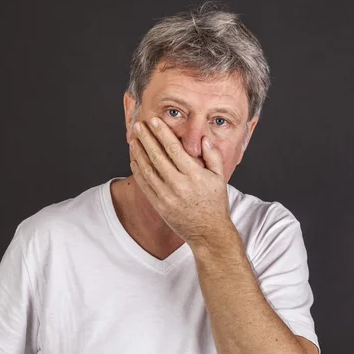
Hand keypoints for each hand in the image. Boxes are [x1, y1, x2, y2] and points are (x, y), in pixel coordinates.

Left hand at [129, 115, 233, 246]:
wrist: (208, 232)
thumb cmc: (215, 203)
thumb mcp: (220, 178)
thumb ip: (213, 156)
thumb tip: (203, 138)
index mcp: (194, 176)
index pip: (174, 149)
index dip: (162, 133)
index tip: (154, 121)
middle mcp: (179, 185)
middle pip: (157, 156)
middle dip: (146, 138)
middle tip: (138, 125)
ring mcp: (167, 196)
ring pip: (148, 169)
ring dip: (138, 152)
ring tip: (133, 139)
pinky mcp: (159, 205)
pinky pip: (144, 185)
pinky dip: (137, 170)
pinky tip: (134, 159)